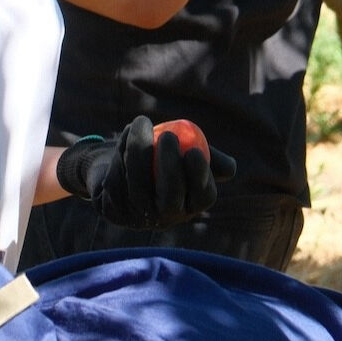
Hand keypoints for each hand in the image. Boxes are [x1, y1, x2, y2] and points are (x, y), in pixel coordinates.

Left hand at [54, 116, 236, 228]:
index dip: (201, 176)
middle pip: (171, 197)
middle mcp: (166, 217)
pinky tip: (124, 138)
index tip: (195, 151)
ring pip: (139, 186)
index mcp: (191, 204)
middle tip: (168, 136)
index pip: (203, 196)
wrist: (118, 162)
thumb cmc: (160, 155)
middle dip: (170, 166)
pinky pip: (117, 180)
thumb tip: (229, 169)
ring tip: (142, 122)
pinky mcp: (112, 211)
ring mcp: (138, 217)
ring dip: (139, 149)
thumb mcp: (186, 152)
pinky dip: (120, 154)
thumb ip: (209, 157)